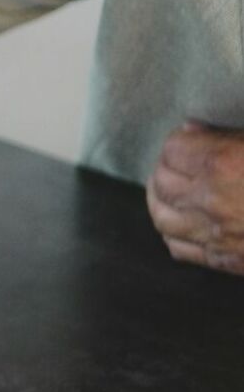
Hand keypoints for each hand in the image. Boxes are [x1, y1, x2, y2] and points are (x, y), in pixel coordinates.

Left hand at [148, 122, 243, 274]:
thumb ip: (230, 137)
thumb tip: (193, 130)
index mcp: (224, 165)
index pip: (174, 149)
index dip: (180, 141)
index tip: (189, 139)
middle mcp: (212, 201)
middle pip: (162, 182)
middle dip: (166, 168)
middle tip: (177, 163)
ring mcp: (216, 236)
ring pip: (162, 218)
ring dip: (160, 201)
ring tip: (167, 190)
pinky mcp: (227, 261)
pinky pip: (180, 248)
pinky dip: (174, 234)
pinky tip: (181, 225)